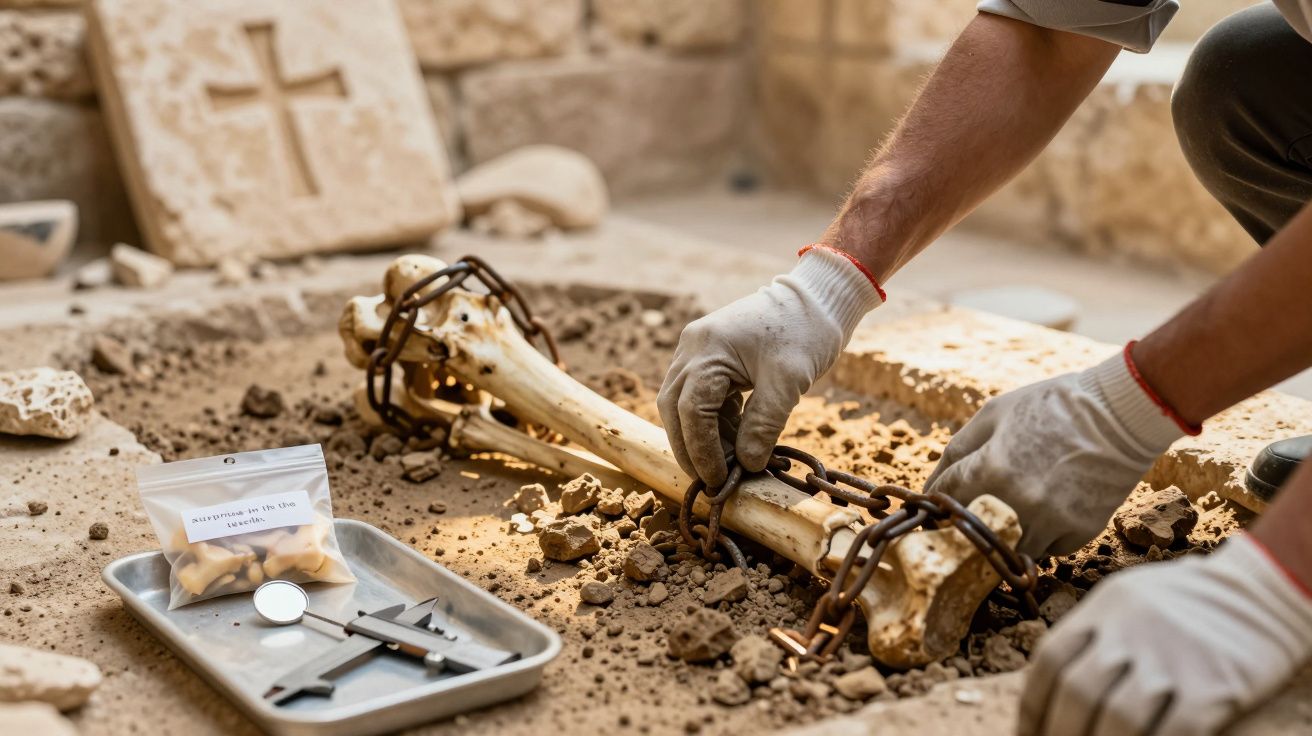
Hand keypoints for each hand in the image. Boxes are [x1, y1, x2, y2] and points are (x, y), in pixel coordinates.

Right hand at [658, 247, 882, 486]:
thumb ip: (763, 425)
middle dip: (689, 447)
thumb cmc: (806, 332)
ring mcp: (698, 350)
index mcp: (707, 348)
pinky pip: (702, 396)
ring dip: (701, 437)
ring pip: (684, 404)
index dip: (701, 450)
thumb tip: (747, 466)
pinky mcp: (711, 357)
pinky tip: (734, 442)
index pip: (691, 410)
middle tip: (710, 481)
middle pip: (674, 408)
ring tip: (728, 465)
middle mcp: (693, 348)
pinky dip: (713, 422)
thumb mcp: (788, 382)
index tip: (719, 480)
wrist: (818, 298)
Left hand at [925, 349, 1183, 556]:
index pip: (944, 501)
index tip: (930, 509)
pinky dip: (1040, 536)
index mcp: (991, 469)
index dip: (932, 505)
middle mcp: (1018, 503)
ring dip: (1004, 537)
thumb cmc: (1052, 406)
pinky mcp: (1079, 534)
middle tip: (962, 520)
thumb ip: (957, 451)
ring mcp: (1051, 523)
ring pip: (1009, 550)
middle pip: (972, 536)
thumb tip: (930, 489)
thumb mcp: (994, 414)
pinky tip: (1048, 509)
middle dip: (963, 529)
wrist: (1121, 414)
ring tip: (1010, 513)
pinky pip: (1046, 549)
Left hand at [1020, 535, 1311, 735]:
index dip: (1032, 708)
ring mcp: (1173, 658)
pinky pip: (1174, 733)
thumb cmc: (1187, 601)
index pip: (1049, 662)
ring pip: (1119, 719)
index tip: (1028, 734)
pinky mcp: (1214, 686)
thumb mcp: (1127, 597)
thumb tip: (1053, 687)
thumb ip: (1091, 634)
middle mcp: (1131, 631)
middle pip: (1077, 693)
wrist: (1263, 591)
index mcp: (1103, 608)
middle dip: (1061, 733)